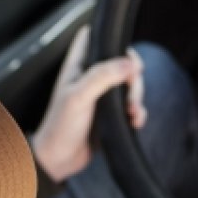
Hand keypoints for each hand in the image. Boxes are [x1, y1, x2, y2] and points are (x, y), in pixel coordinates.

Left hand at [30, 27, 146, 182]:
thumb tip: (130, 64)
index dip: (110, 38)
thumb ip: (103, 76)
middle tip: (131, 94)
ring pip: (129, 85)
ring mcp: (101, 97)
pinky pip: (131, 107)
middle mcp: (90, 78)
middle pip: (120, 62)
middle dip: (133, 76)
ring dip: (137, 97)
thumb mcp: (79, 97)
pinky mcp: (110, 115)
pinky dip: (138, 113)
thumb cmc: (60, 127)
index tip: (124, 53)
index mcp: (78, 66)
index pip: (93, 37)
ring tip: (132, 113)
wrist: (59, 160)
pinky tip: (135, 122)